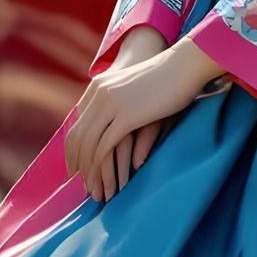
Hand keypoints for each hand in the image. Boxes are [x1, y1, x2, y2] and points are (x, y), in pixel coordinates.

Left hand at [65, 39, 224, 201]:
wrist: (184, 64)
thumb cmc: (165, 78)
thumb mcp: (134, 88)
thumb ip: (118, 101)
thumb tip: (111, 125)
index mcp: (98, 87)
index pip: (76, 125)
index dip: (73, 150)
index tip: (76, 168)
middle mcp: (99, 94)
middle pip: (77, 137)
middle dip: (77, 164)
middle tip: (79, 185)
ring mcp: (111, 104)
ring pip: (89, 145)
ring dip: (89, 172)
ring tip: (93, 192)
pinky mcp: (126, 116)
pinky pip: (104, 147)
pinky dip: (102, 168)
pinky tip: (108, 181)